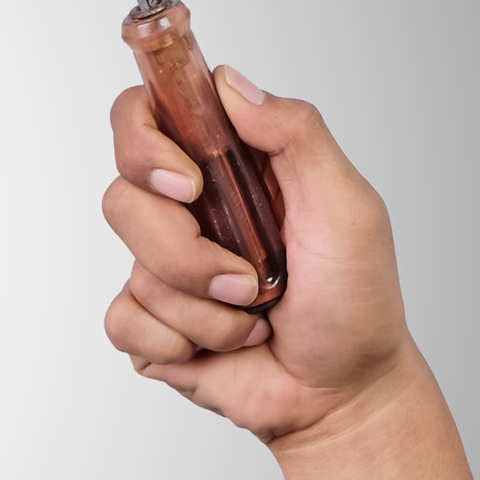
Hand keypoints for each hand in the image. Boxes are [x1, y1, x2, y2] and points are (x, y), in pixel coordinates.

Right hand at [102, 66, 417, 444]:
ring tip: (252, 315)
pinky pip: (125, 320)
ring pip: (134, 265)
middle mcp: (183, 206)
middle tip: (245, 276)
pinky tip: (221, 345)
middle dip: (185, 250)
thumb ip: (297, 135)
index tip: (186, 183)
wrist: (342, 396)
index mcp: (225, 164)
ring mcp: (160, 262)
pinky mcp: (146, 319)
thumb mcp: (349, 208)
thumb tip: (230, 83)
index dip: (141, 138)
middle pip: (123, 194)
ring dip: (203, 306)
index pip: (143, 114)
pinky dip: (179, 342)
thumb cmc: (356, 301)